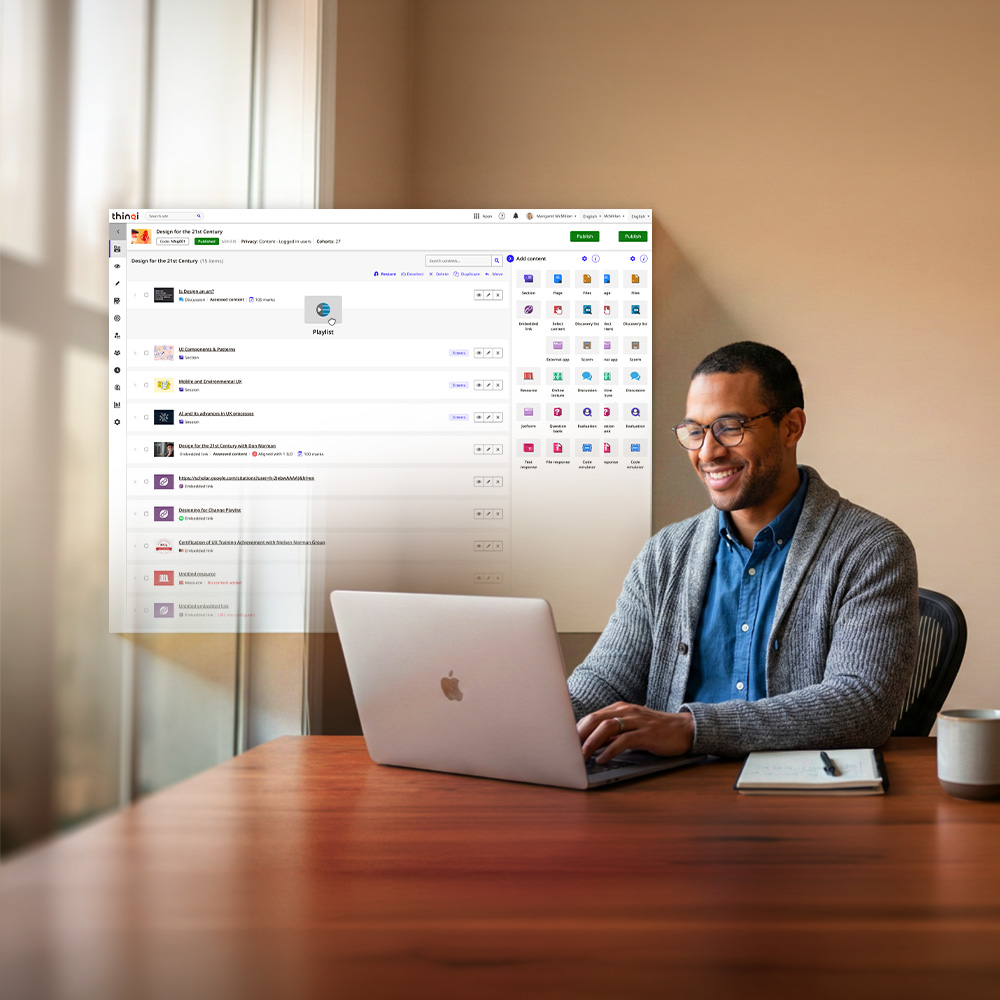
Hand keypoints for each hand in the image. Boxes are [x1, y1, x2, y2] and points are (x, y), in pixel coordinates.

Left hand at [577, 703, 694, 763]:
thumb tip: (591, 744)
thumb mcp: (631, 727)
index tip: (566, 743)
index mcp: (620, 708)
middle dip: (579, 735)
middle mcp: (626, 711)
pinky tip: (603, 759)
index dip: (577, 729)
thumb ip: (613, 733)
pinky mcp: (646, 733)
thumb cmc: (656, 730)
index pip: (592, 716)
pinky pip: (623, 740)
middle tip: (569, 751)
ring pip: (607, 728)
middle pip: (595, 719)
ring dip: (591, 743)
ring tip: (583, 757)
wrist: (684, 729)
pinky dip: (610, 750)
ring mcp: (636, 721)